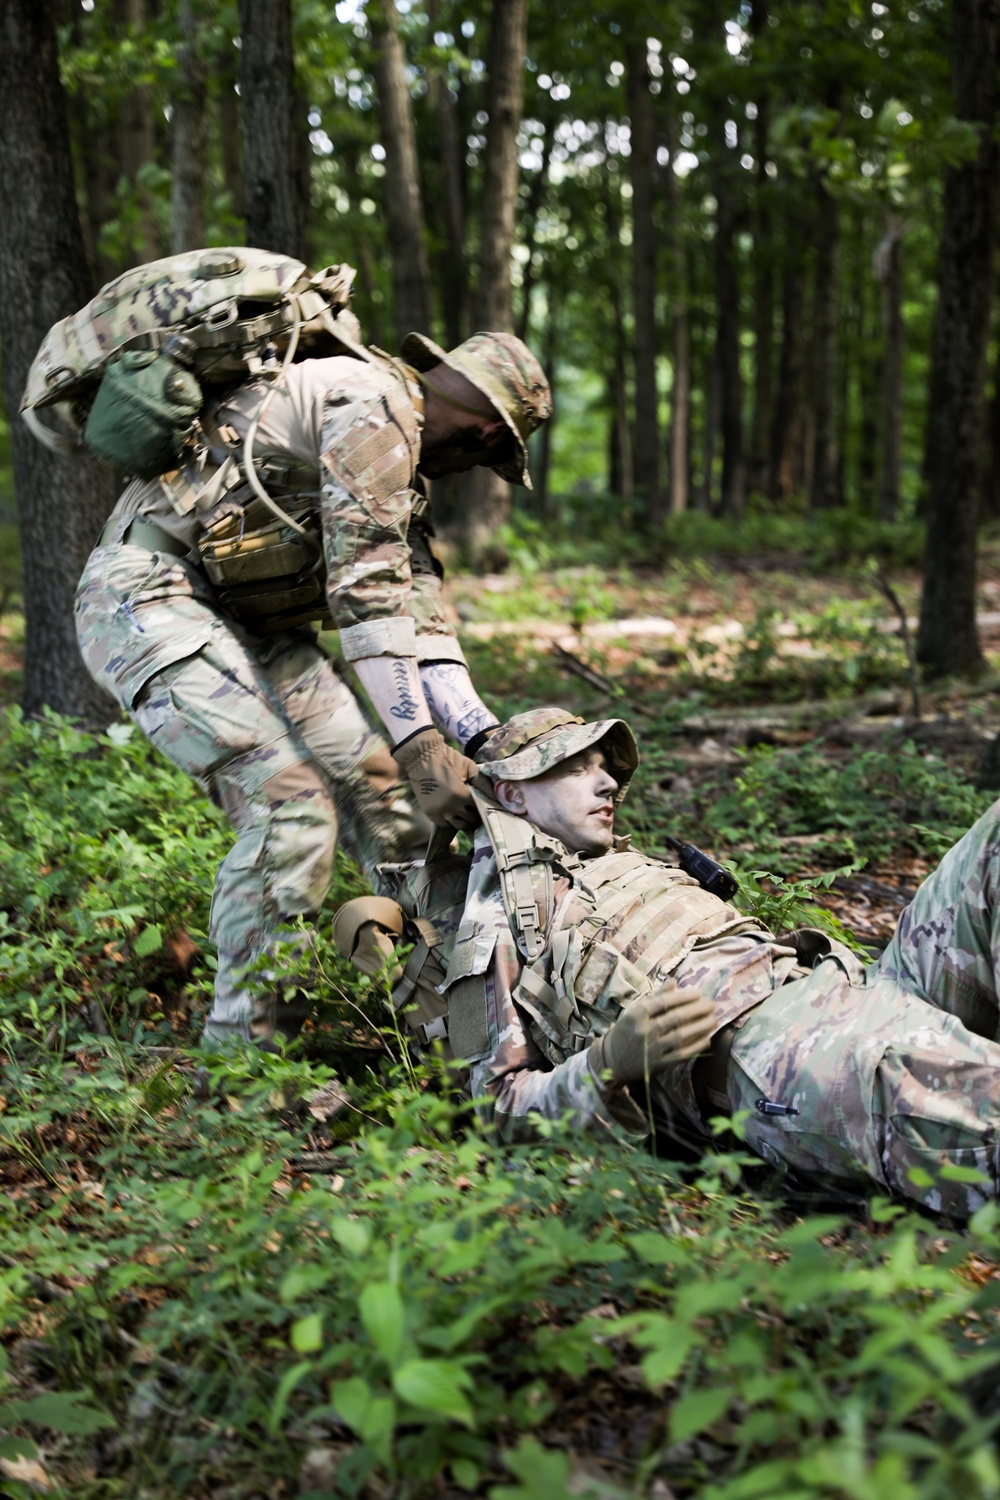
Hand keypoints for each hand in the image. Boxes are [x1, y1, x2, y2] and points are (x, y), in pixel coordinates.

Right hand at [392, 726, 480, 829]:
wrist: (422, 757)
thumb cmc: (448, 759)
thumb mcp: (469, 767)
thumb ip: (484, 783)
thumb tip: (498, 797)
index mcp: (461, 796)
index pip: (478, 809)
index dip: (482, 806)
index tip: (482, 802)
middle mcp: (450, 808)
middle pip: (469, 820)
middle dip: (474, 815)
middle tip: (475, 808)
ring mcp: (438, 812)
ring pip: (457, 825)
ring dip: (463, 820)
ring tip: (465, 812)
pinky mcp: (429, 813)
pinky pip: (443, 824)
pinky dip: (450, 821)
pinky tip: (452, 812)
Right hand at [588, 984, 715, 1085]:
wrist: (612, 1060)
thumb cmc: (627, 1030)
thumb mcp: (635, 1011)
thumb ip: (655, 996)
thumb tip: (674, 982)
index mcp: (637, 1015)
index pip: (664, 1002)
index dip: (683, 997)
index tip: (698, 993)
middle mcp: (644, 1031)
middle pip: (675, 1018)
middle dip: (697, 1010)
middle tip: (711, 1005)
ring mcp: (651, 1049)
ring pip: (681, 1036)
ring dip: (700, 1027)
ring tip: (714, 1020)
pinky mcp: (658, 1065)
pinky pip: (681, 1055)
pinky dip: (696, 1047)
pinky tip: (707, 1040)